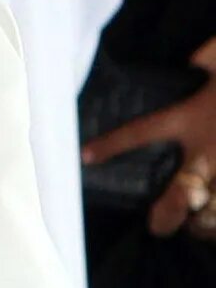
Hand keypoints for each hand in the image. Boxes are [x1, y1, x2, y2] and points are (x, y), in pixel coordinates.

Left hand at [82, 37, 215, 238]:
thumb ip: (207, 59)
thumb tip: (195, 59)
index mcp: (192, 118)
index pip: (143, 131)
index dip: (112, 145)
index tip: (85, 156)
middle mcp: (211, 150)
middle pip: (183, 194)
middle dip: (170, 216)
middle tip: (160, 226)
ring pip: (214, 212)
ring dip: (206, 225)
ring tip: (198, 228)